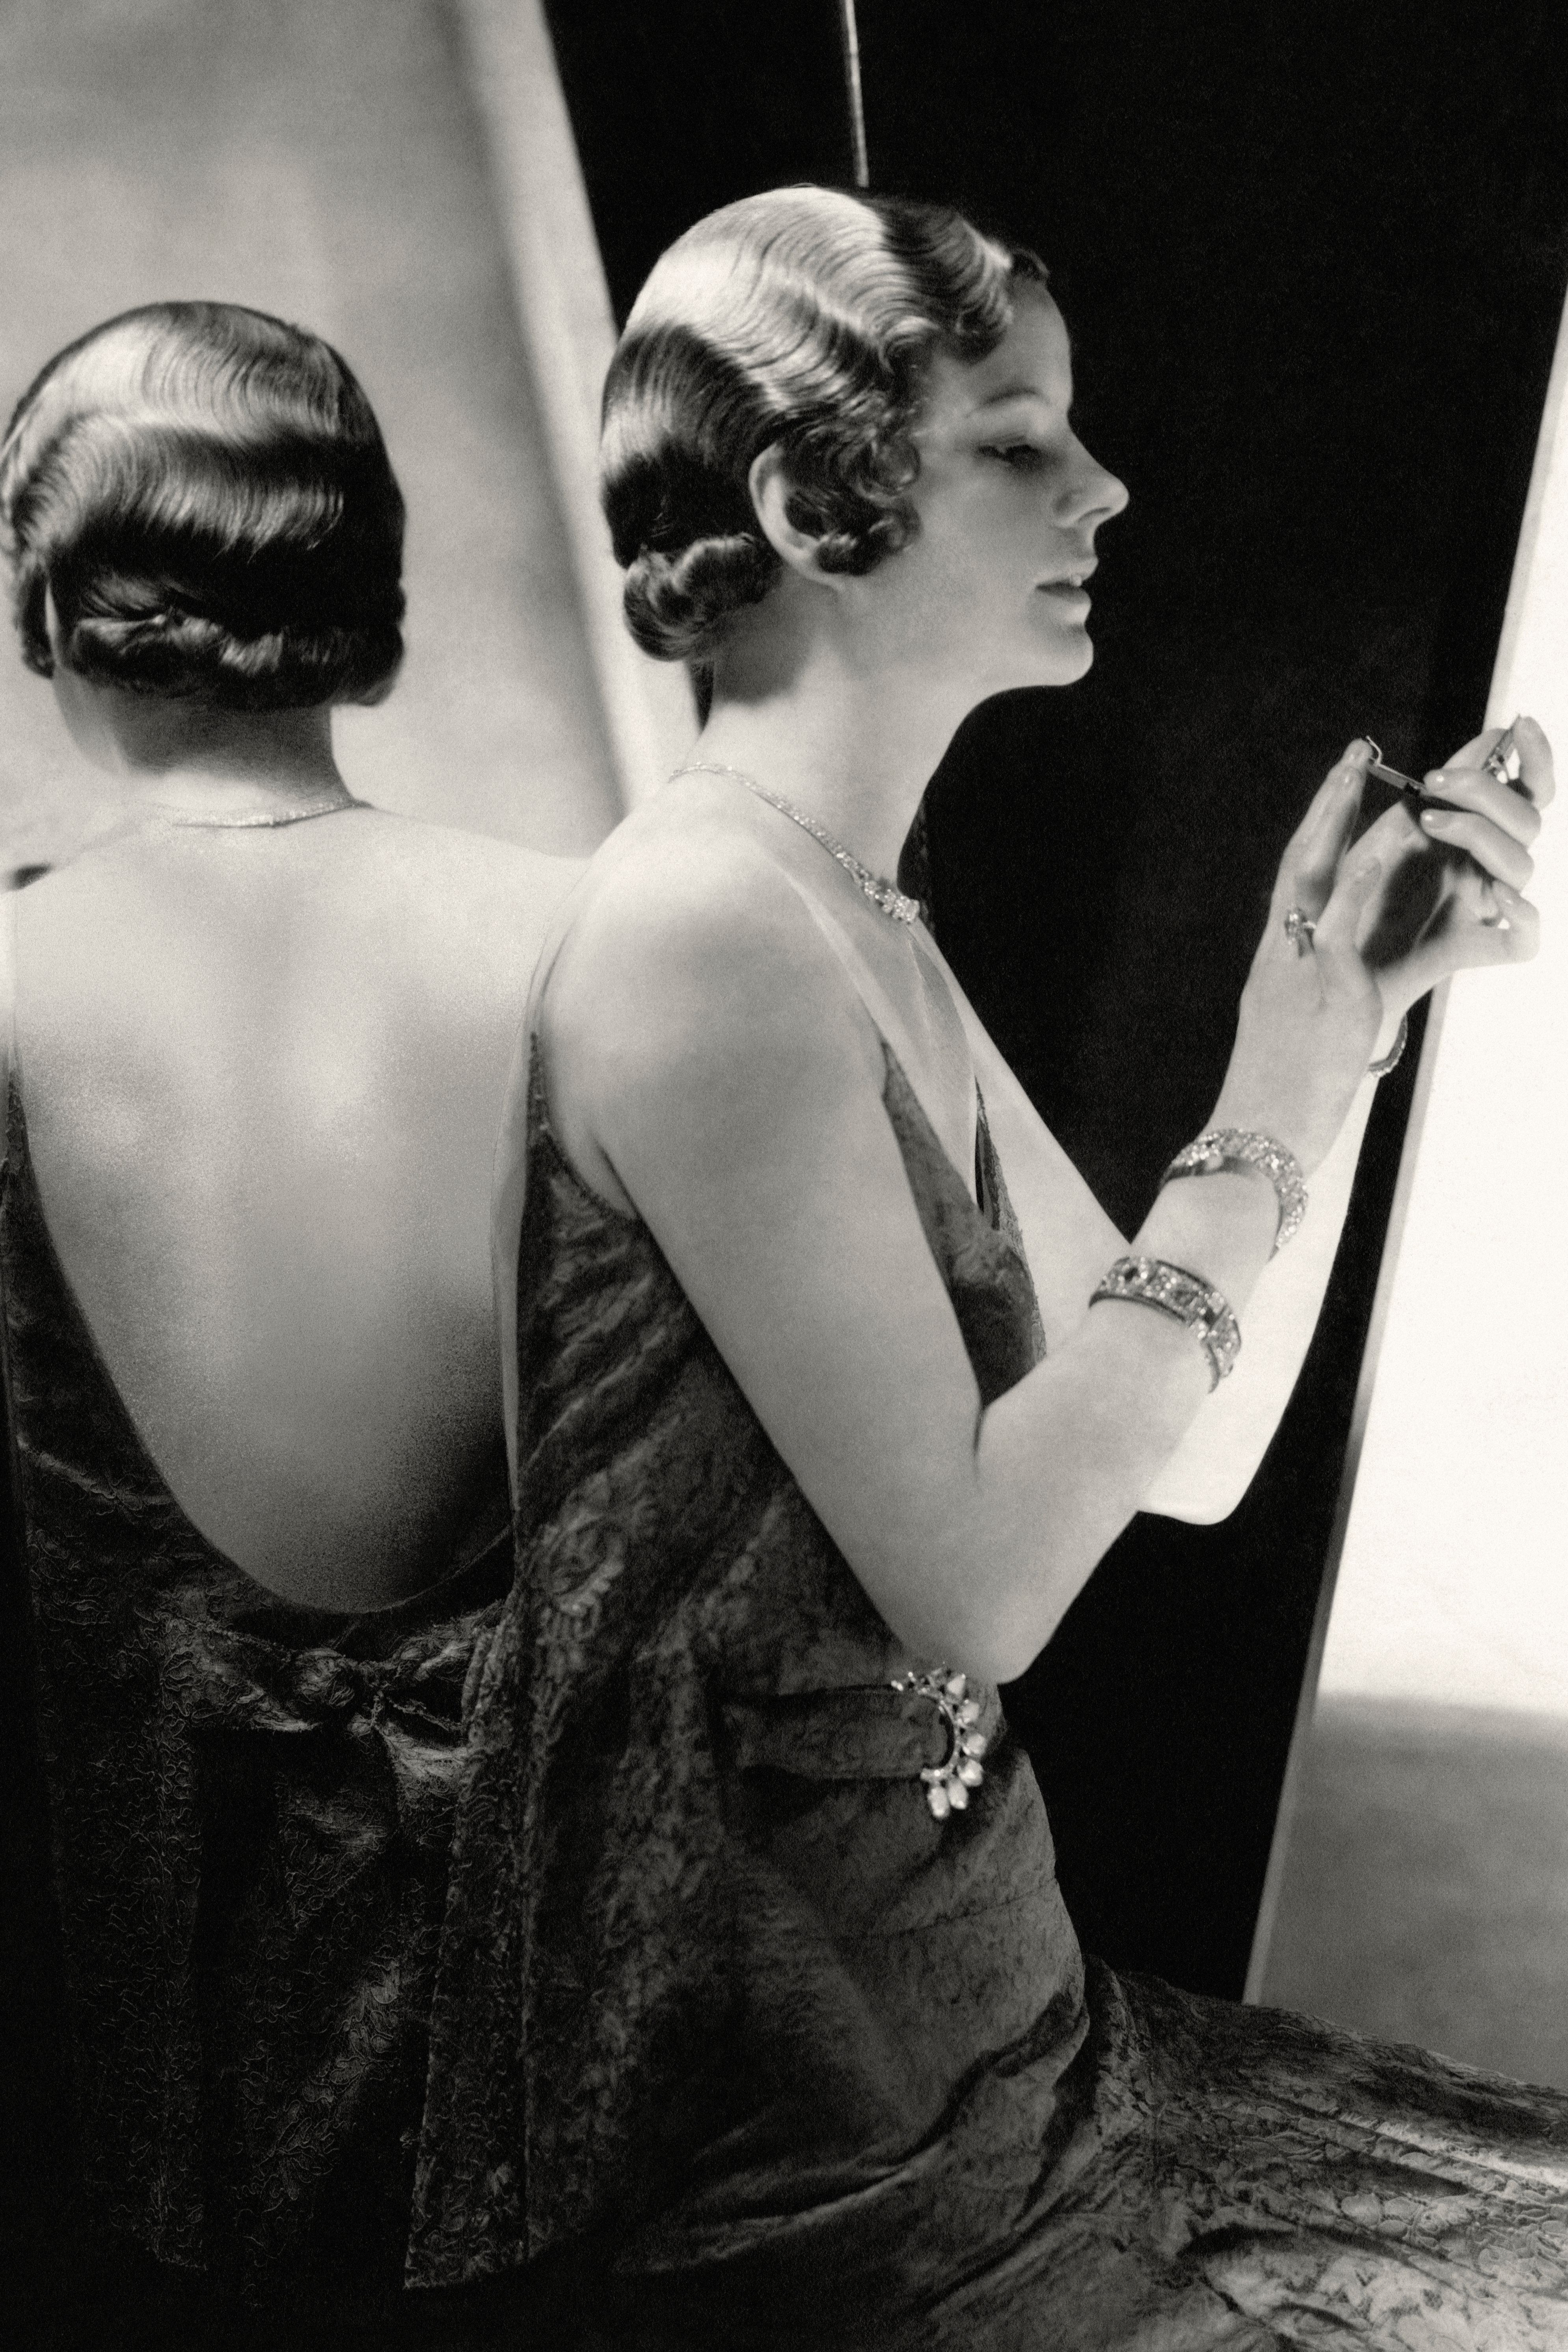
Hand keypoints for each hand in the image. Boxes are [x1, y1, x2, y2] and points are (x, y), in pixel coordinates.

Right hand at [1208, 743, 1387, 1173]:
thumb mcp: (1297, 1041)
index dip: (1316, 827)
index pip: (1291, 881)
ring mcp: (1307, 975)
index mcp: (1272, 964)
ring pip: (1323, 884)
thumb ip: (1325, 1002)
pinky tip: (1404, 855)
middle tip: (1355, 750)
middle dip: (1329, 803)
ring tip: (1378, 779)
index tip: (1340, 783)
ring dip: (1352, 827)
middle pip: (1300, 863)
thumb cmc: (1273, 1104)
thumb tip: (1356, 991)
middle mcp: (1282, 958)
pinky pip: (1369, 939)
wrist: (1251, 1144)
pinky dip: (1386, 893)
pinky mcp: (1341, 1002)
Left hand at [1355, 716, 1550, 1012]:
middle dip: (1484, 790)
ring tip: (1430, 823)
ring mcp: (1487, 907)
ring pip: (1524, 865)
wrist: (1337, 958)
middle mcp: (1490, 866)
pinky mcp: (1478, 948)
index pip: (1529, 790)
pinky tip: (1496, 896)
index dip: (1536, 756)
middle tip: (1432, 782)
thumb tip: (1485, 737)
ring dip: (1482, 833)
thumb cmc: (1361, 890)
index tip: (1517, 723)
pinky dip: (1523, 916)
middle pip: (1528, 819)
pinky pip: (1525, 940)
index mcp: (1479, 832)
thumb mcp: (1391, 829)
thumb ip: (1438, 789)